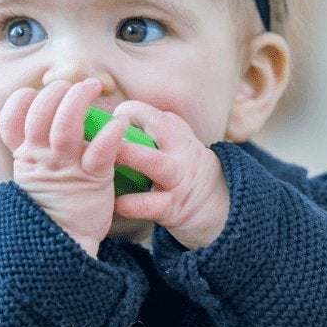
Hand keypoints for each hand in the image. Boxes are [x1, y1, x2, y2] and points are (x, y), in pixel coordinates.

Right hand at [0, 78, 124, 254]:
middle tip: (72, 84)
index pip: (11, 120)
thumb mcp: (37, 175)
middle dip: (55, 91)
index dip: (20, 101)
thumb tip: (44, 118)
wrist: (66, 243)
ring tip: (91, 86)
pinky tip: (119, 123)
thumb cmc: (57, 204)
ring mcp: (66, 168)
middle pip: (40, 114)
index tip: (32, 94)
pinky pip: (101, 150)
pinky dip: (110, 133)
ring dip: (78, 100)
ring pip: (65, 125)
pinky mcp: (92, 179)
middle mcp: (42, 158)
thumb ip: (37, 148)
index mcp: (25, 156)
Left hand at [108, 101, 230, 250]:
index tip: (112, 118)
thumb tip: (117, 120)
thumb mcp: (182, 149)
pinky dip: (131, 204)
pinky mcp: (175, 207)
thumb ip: (157, 135)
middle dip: (130, 123)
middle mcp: (182, 152)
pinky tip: (115, 203)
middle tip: (102, 128)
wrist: (224, 213)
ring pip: (155, 163)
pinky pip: (150, 205)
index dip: (130, 112)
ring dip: (130, 157)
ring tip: (107, 158)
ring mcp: (179, 179)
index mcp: (181, 136)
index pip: (156, 114)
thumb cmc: (189, 178)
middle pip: (160, 127)